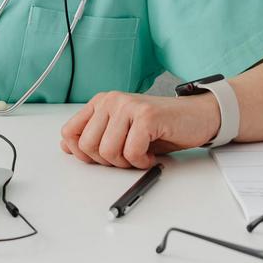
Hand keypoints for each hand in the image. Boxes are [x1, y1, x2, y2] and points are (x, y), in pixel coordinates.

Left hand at [60, 90, 220, 168]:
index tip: (104, 157)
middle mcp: (111, 100)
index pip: (69, 133)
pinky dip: (143, 161)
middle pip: (87, 146)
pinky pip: (132, 152)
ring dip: (127, 162)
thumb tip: (66, 146)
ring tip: (141, 152)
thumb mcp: (121, 132)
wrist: (196, 116)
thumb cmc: (159, 127)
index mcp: (101, 102)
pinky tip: (152, 153)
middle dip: (108, 161)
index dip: (82, 154)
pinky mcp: (146, 116)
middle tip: (127, 155)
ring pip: (108, 151)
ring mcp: (128, 106)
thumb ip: (94, 135)